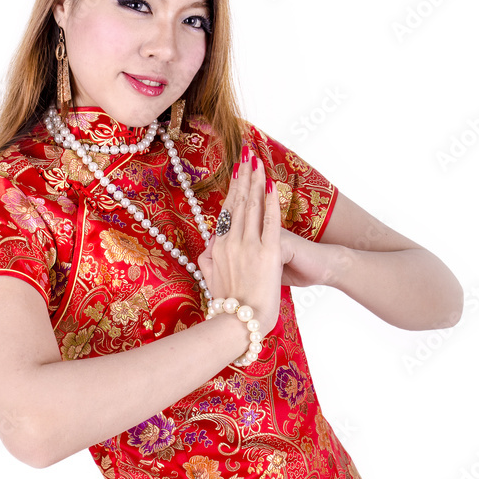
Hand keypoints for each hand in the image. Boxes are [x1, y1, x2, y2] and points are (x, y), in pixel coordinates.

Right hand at [197, 147, 281, 336]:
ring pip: (252, 206)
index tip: (237, 171)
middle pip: (238, 202)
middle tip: (247, 154)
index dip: (233, 188)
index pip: (227, 211)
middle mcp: (231, 242)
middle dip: (244, 176)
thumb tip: (207, 249)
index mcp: (218, 248)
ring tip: (258, 162)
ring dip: (256, 182)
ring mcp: (249, 246)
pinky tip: (272, 186)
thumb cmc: (227, 307)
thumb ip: (209, 261)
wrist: (239, 324)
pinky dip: (270, 202)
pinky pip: (270, 222)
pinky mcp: (268, 253)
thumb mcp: (211, 281)